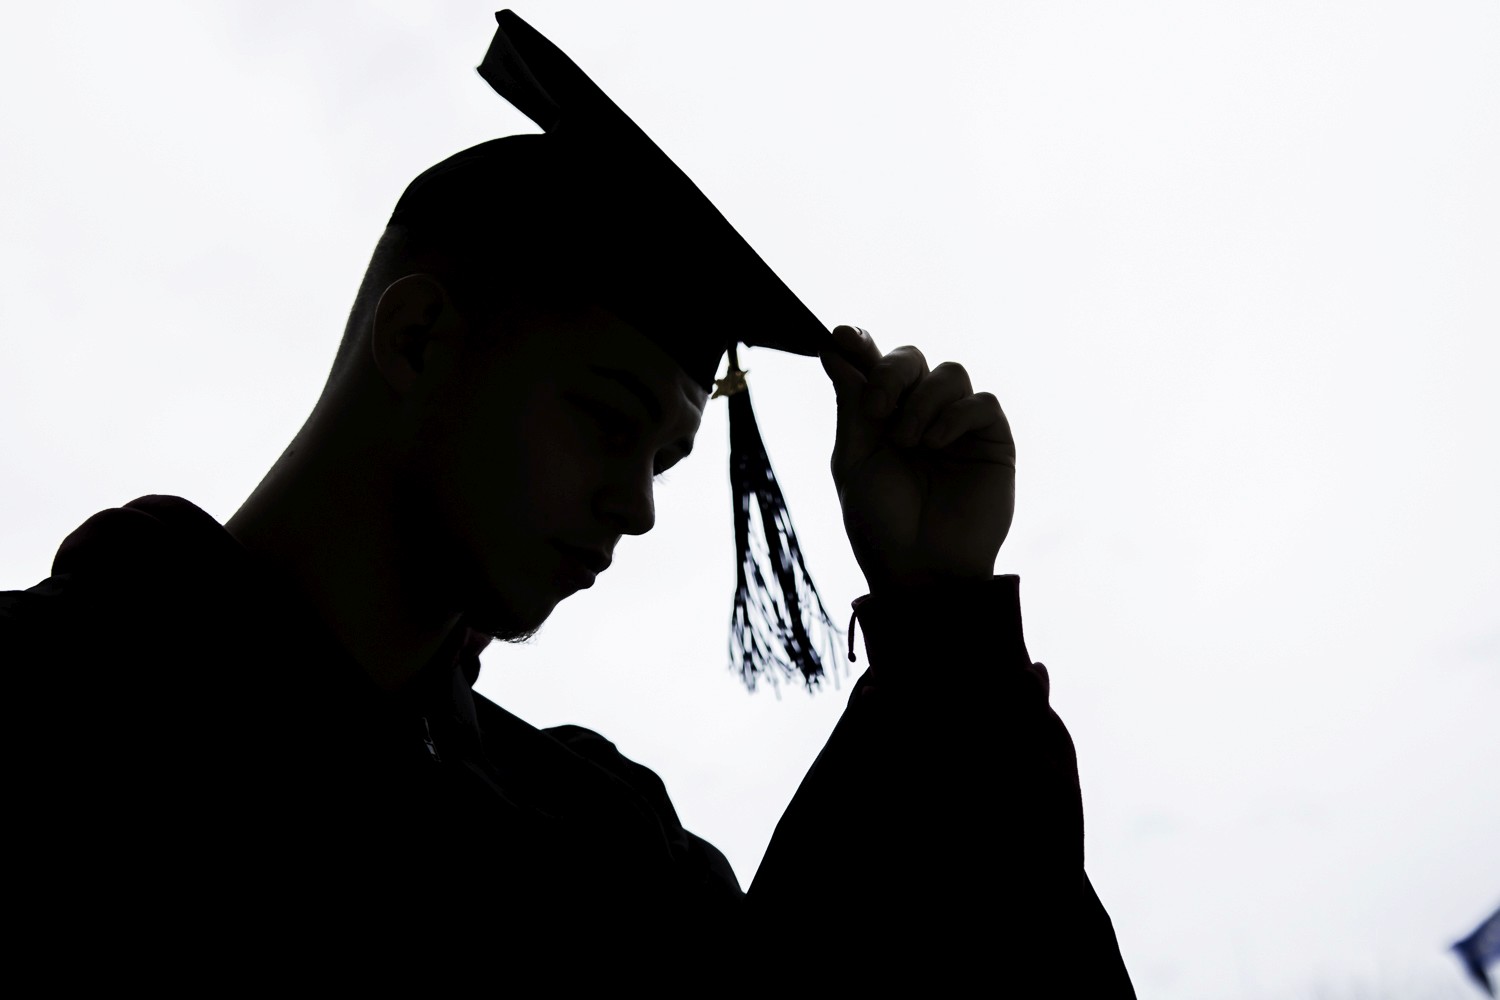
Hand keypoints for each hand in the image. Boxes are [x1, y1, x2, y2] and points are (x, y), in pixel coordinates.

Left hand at [820, 325, 1015, 593]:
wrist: (921, 571)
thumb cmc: (880, 523)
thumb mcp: (854, 460)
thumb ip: (851, 404)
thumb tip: (834, 348)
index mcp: (881, 417)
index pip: (873, 364)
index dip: (860, 344)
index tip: (841, 336)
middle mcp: (919, 414)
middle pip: (911, 359)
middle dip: (891, 373)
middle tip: (877, 408)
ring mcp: (958, 426)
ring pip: (949, 373)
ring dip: (923, 401)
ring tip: (910, 443)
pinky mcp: (992, 442)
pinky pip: (981, 402)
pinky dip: (955, 415)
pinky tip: (936, 444)